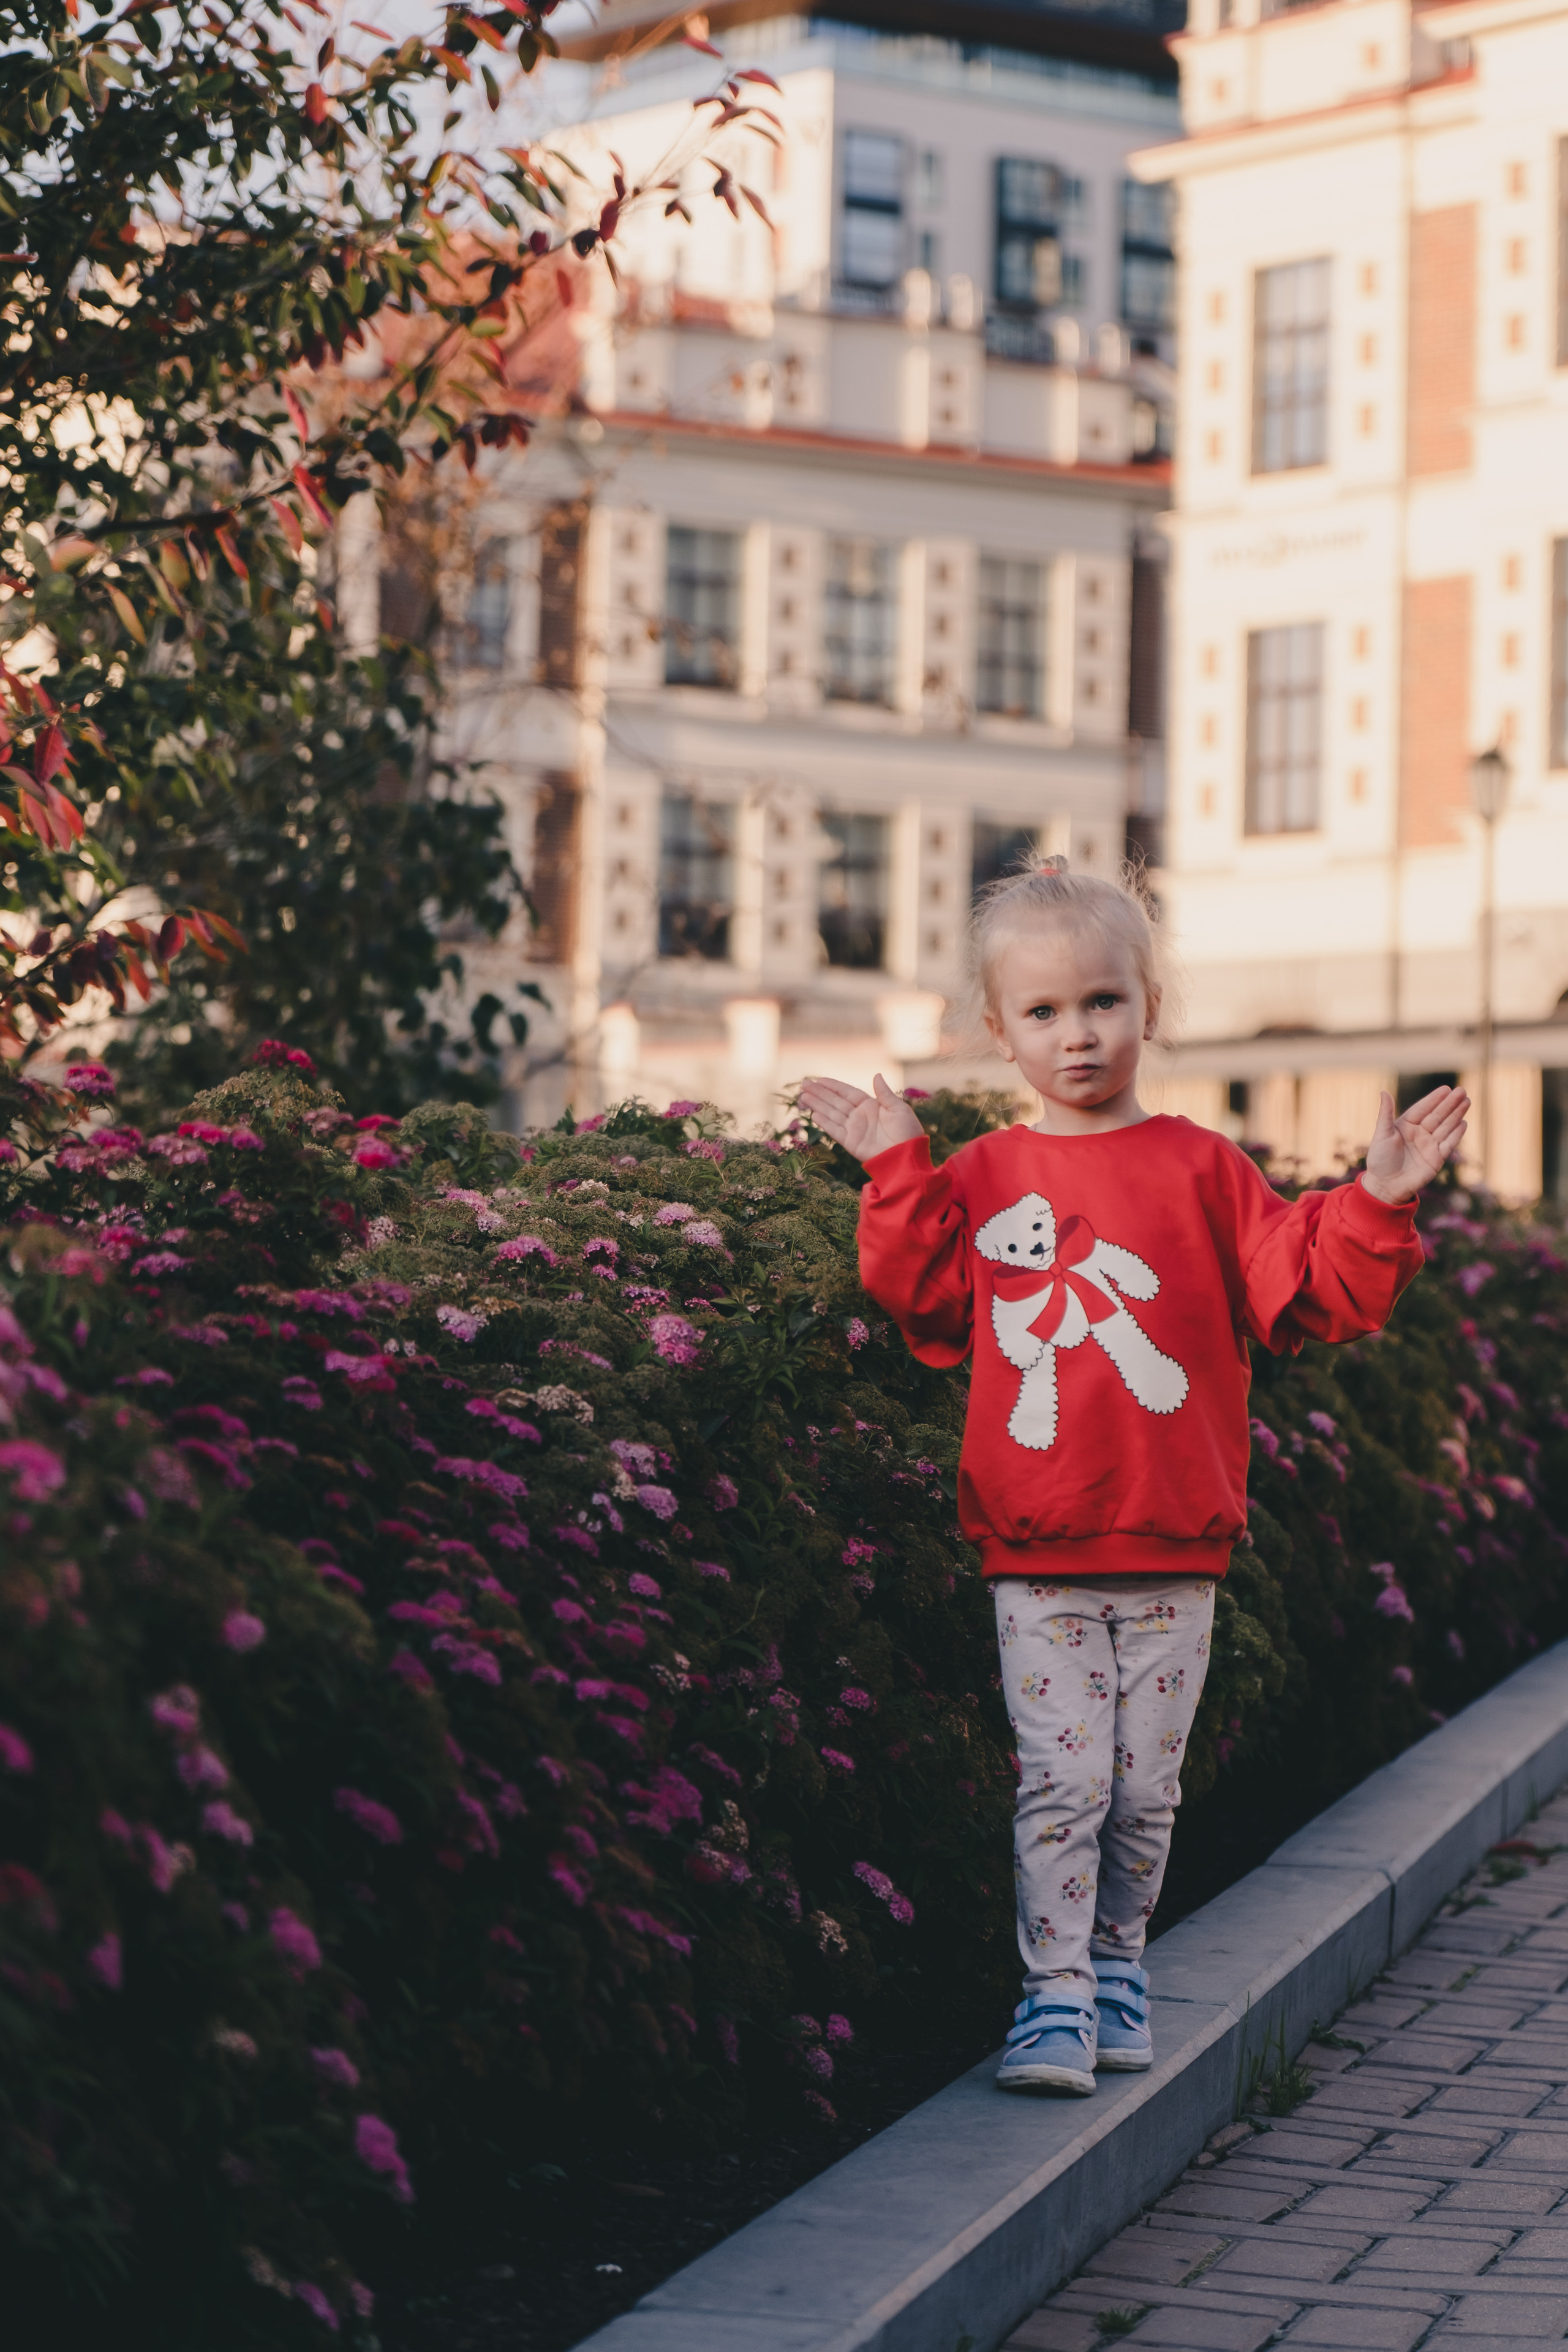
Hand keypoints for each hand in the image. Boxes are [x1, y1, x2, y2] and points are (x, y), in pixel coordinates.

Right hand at [797, 1072, 923, 1164]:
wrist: (907, 1157)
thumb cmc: (907, 1132)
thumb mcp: (898, 1108)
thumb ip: (884, 1093)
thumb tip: (876, 1075)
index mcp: (871, 1106)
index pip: (847, 1093)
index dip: (833, 1086)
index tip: (819, 1079)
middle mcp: (860, 1116)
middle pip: (835, 1101)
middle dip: (819, 1093)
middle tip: (803, 1084)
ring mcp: (854, 1129)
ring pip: (831, 1114)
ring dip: (817, 1105)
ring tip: (803, 1096)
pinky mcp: (851, 1142)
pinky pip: (835, 1130)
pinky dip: (825, 1123)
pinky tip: (814, 1114)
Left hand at [1361, 1085, 1470, 1203]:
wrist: (1386, 1186)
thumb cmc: (1379, 1160)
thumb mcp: (1381, 1134)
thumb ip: (1385, 1113)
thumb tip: (1383, 1092)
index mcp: (1405, 1126)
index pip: (1423, 1108)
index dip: (1434, 1099)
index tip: (1446, 1089)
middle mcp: (1419, 1133)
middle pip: (1437, 1115)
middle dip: (1450, 1104)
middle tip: (1462, 1091)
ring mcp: (1429, 1145)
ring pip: (1445, 1127)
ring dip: (1456, 1115)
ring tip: (1467, 1101)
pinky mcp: (1436, 1158)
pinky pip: (1449, 1143)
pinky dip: (1456, 1134)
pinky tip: (1464, 1123)